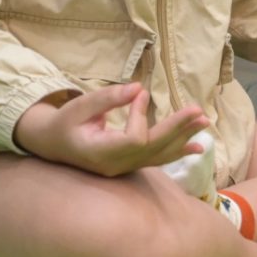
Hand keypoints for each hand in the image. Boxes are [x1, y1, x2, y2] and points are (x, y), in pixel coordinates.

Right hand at [13, 83, 209, 177]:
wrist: (52, 144)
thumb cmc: (64, 122)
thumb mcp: (79, 106)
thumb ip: (108, 98)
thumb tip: (138, 88)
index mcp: (100, 153)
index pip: (134, 140)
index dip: (141, 116)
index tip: (139, 95)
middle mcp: (115, 165)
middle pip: (153, 149)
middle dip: (177, 129)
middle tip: (198, 111)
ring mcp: (123, 168)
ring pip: (159, 155)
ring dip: (183, 138)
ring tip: (204, 123)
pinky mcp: (129, 164)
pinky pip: (157, 159)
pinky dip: (178, 151)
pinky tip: (197, 147)